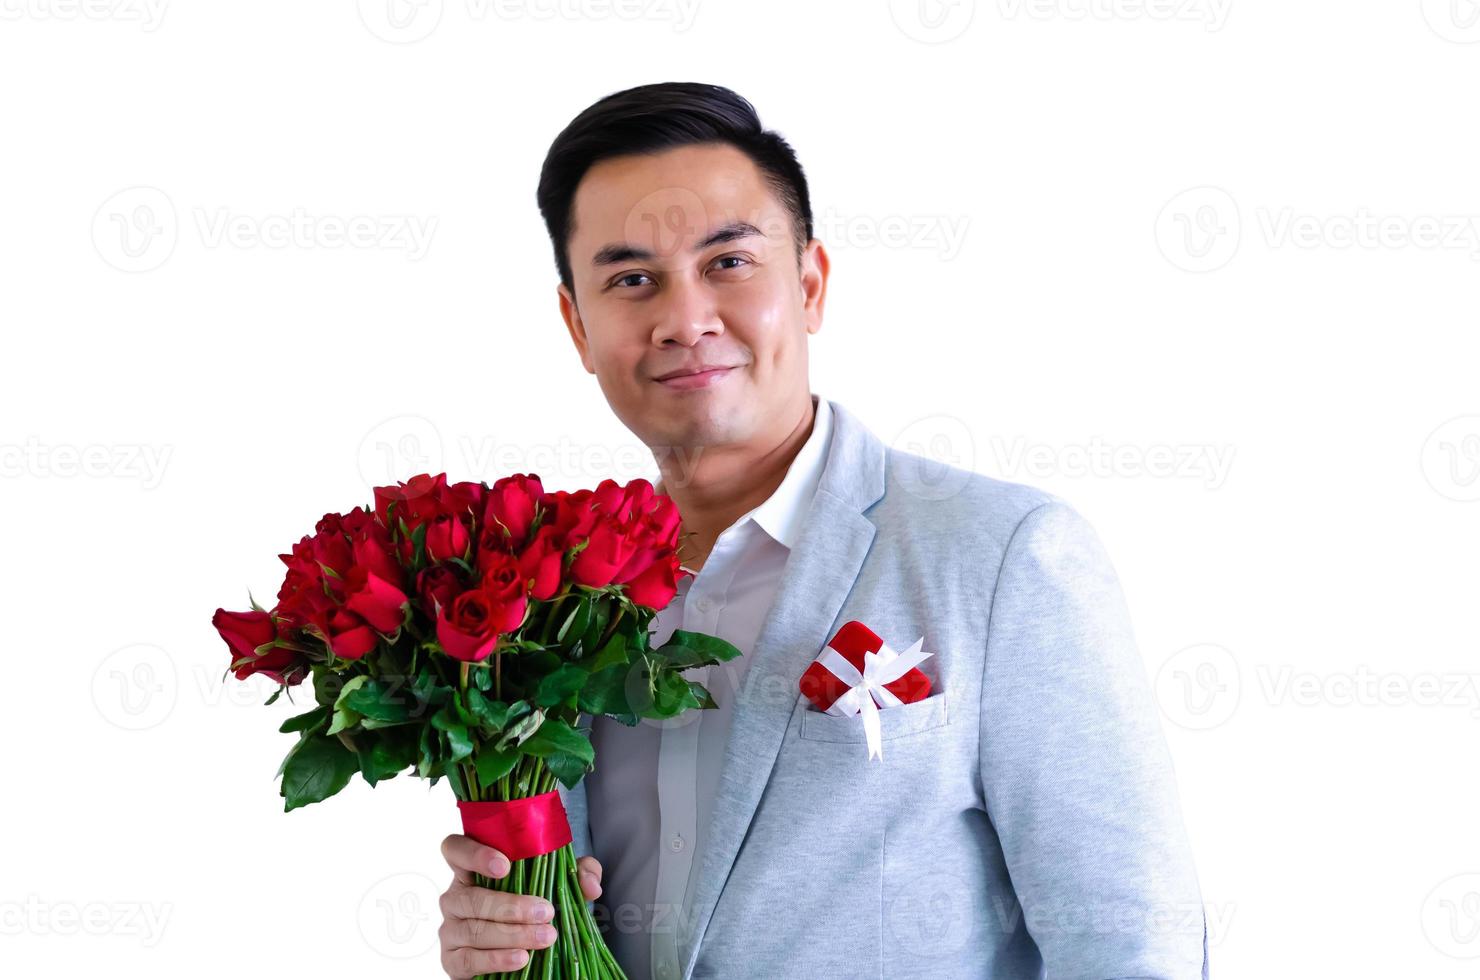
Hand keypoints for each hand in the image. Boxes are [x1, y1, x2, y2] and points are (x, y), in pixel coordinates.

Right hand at [438, 833, 602, 978]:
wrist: (523, 955)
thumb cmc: (535, 910)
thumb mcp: (557, 886)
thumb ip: (577, 874)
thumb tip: (589, 883)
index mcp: (472, 869)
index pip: (455, 849)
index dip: (474, 854)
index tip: (505, 865)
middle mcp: (455, 896)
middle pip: (469, 897)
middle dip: (510, 906)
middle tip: (546, 912)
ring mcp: (450, 929)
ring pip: (473, 929)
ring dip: (512, 934)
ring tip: (545, 937)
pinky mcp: (452, 960)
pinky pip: (469, 959)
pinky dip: (497, 959)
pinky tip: (522, 958)